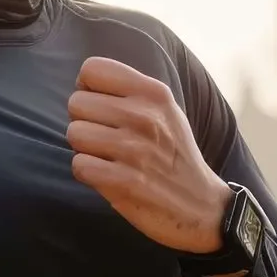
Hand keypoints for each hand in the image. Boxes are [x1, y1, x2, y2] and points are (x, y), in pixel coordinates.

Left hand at [67, 56, 232, 255]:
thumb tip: (85, 81)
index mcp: (154, 93)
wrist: (202, 207)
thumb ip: (130, 91)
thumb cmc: (174, 154)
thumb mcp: (165, 111)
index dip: (87, 88)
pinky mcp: (125, 181)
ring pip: (74, 134)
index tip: (99, 106)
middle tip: (106, 137)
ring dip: (84, 148)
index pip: (92, 69)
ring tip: (108, 156)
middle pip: (76, 103)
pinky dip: (87, 172)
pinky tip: (107, 175)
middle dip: (84, 121)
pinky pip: (79, 165)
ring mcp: (135, 150)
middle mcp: (144, 117)